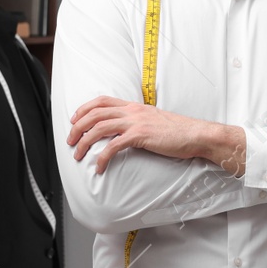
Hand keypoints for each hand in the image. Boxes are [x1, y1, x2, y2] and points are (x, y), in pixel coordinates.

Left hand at [68, 95, 224, 173]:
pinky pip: (114, 146)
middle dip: (77, 127)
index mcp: (134, 106)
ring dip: (84, 142)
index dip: (84, 109)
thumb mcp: (153, 120)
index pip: (101, 100)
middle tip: (70, 141)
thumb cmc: (178, 131)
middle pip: (95, 114)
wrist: (196, 134)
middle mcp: (132, 111)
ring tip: (78, 155)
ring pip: (99, 128)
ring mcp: (136, 122)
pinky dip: (102, 157)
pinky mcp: (140, 136)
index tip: (74, 120)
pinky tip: (99, 167)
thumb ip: (138, 121)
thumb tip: (125, 130)